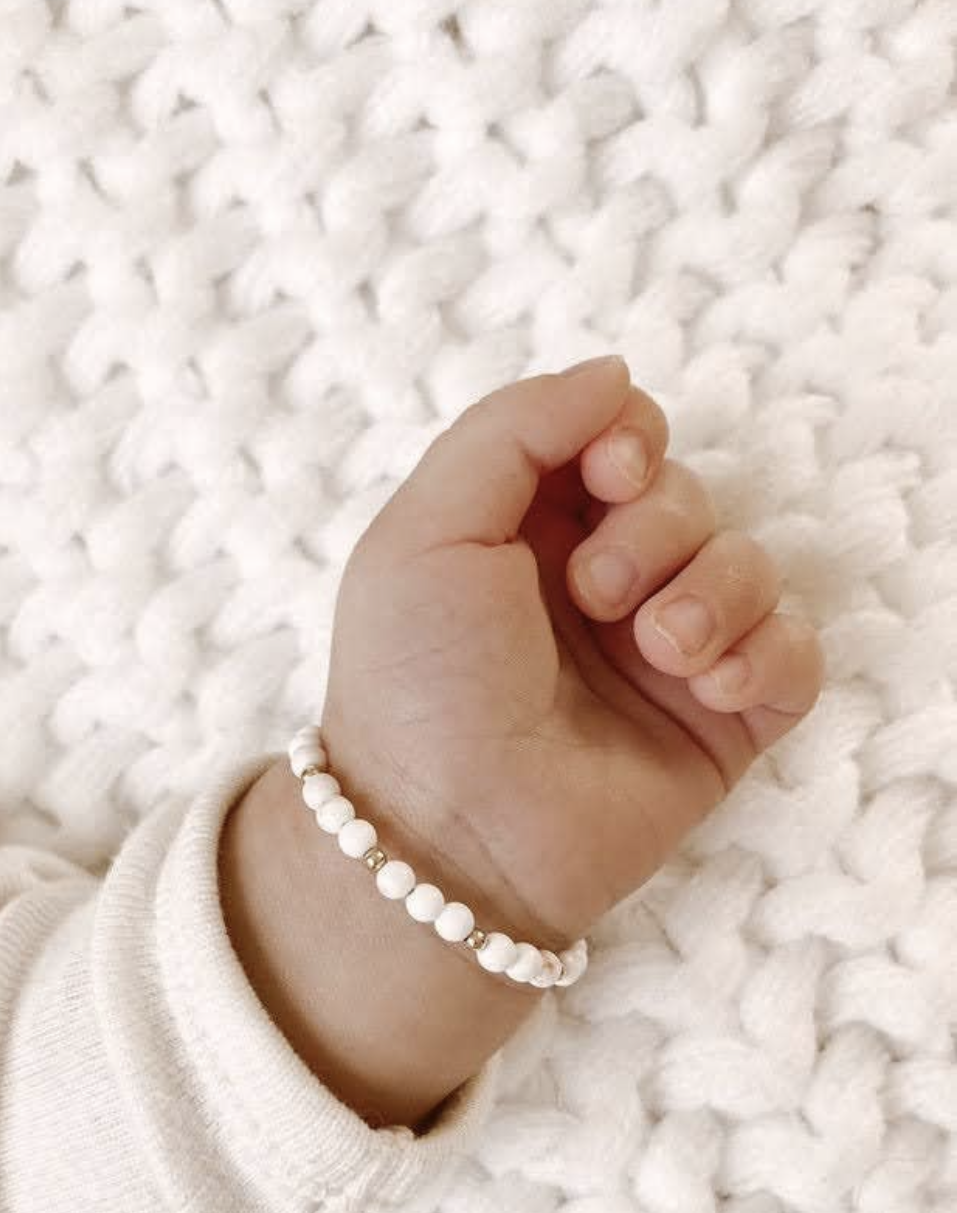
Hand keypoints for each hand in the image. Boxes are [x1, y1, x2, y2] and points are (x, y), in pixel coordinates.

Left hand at [321, 354, 823, 953]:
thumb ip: (514, 429)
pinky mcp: (719, 725)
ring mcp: (665, 657)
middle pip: (688, 494)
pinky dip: (768, 655)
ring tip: (658, 653)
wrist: (447, 836)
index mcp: (530, 531)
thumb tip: (615, 376)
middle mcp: (602, 586)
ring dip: (713, 595)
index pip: (620, 438)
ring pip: (749, 566)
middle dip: (658, 528)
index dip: (631, 440)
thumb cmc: (417, 686)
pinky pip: (794, 655)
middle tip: (597, 596)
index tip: (609, 474)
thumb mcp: (426, 529)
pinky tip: (710, 686)